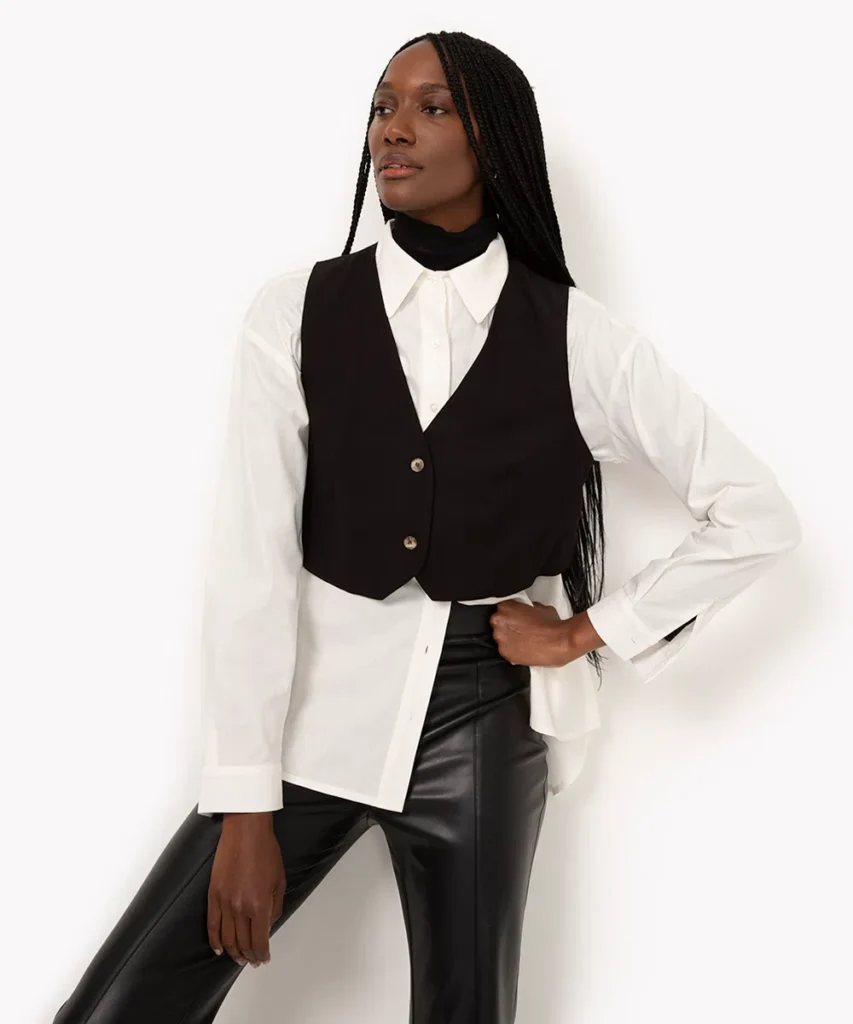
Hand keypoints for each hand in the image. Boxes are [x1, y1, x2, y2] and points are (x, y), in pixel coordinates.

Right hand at [207, 812, 284, 966]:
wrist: (246, 830)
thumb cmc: (265, 850)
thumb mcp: (280, 880)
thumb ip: (275, 907)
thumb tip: (268, 925)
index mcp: (260, 904)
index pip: (259, 941)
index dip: (262, 954)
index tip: (264, 959)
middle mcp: (240, 907)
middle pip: (243, 943)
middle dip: (249, 956)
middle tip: (252, 961)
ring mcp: (224, 902)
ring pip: (227, 938)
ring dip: (233, 952)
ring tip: (238, 958)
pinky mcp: (213, 894)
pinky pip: (212, 924)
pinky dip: (214, 940)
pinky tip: (219, 949)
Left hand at [489, 599, 573, 666]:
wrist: (560, 642)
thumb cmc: (552, 626)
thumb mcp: (540, 607)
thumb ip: (527, 607)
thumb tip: (528, 609)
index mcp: (506, 607)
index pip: (501, 608)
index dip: (509, 614)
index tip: (515, 618)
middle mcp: (500, 622)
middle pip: (498, 623)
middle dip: (508, 626)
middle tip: (521, 629)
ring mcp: (501, 638)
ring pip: (501, 638)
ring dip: (510, 638)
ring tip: (524, 640)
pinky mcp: (505, 653)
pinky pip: (506, 651)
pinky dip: (513, 650)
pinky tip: (524, 648)